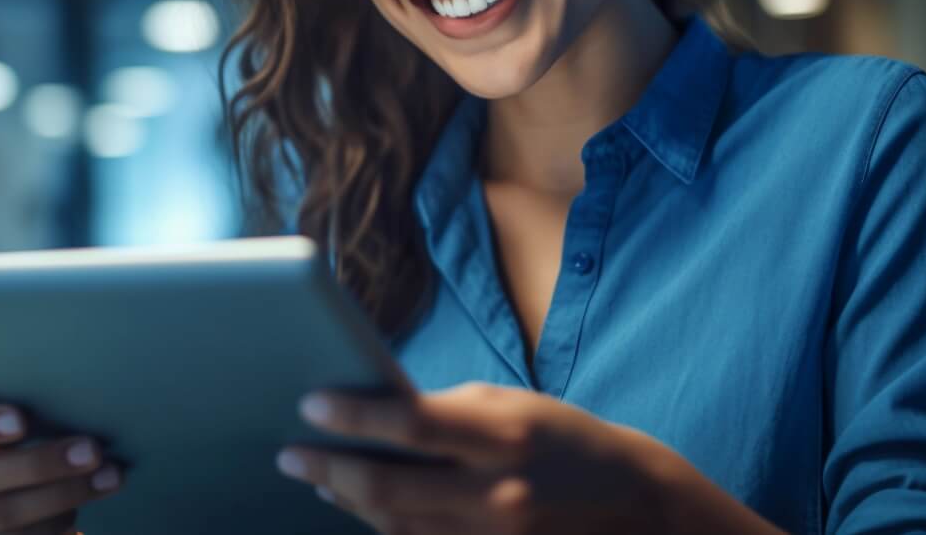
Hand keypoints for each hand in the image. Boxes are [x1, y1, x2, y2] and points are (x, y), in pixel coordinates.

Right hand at [0, 401, 123, 533]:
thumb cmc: (11, 425)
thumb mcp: (3, 408)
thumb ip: (21, 408)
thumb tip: (77, 397)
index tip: (23, 422)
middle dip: (40, 465)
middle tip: (92, 451)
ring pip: (0, 517)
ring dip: (61, 498)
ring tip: (108, 479)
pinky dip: (54, 530)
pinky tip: (81, 522)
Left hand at [275, 381, 668, 534]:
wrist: (636, 506)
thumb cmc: (560, 438)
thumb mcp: (508, 406)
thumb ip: (442, 412)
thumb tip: (370, 415)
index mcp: (503, 434)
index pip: (411, 423)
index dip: (353, 416)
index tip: (309, 404)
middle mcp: (498, 493)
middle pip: (389, 488)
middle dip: (328, 468)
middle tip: (289, 453)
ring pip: (396, 528)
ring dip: (346, 500)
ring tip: (315, 475)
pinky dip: (383, 529)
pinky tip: (355, 507)